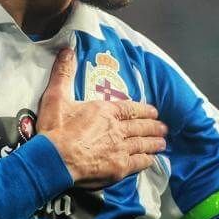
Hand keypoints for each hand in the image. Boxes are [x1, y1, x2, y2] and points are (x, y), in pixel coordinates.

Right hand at [37, 48, 166, 188]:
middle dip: (154, 127)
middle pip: (140, 127)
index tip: (154, 111)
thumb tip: (68, 50)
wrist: (54, 161)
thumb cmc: (55, 130)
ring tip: (162, 143)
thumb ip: (64, 74)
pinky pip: (139, 163)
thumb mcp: (56, 97)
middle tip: (164, 128)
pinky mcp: (119, 168)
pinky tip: (151, 160)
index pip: (130, 108)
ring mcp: (120, 149)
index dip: (144, 110)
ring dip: (154, 143)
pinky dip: (147, 160)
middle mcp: (117, 129)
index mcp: (105, 111)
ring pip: (142, 144)